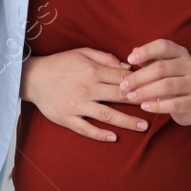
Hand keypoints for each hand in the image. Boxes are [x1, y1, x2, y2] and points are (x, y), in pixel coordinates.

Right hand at [22, 48, 148, 141]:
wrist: (32, 78)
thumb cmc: (59, 63)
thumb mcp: (82, 52)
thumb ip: (105, 58)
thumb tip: (126, 66)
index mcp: (92, 71)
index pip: (122, 78)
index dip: (140, 83)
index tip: (154, 88)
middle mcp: (87, 89)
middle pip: (119, 97)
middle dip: (140, 102)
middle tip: (157, 107)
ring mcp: (77, 105)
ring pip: (107, 115)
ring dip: (127, 121)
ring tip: (144, 126)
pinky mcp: (67, 118)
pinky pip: (86, 129)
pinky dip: (100, 134)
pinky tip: (113, 137)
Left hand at [121, 39, 190, 125]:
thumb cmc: (172, 83)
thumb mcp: (162, 69)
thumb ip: (149, 60)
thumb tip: (134, 51)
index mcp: (181, 53)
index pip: (163, 46)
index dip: (146, 51)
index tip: (129, 59)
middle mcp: (190, 65)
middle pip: (161, 67)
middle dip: (139, 77)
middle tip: (124, 86)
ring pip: (167, 85)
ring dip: (145, 91)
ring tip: (131, 96)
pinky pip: (174, 104)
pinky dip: (157, 106)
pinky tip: (144, 106)